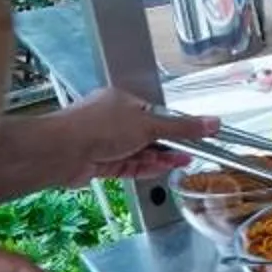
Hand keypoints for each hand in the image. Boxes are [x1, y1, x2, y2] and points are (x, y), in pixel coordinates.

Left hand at [45, 87, 212, 186]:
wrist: (60, 151)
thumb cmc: (95, 127)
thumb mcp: (149, 124)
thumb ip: (182, 128)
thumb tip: (212, 123)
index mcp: (121, 101)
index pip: (154, 113)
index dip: (175, 126)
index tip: (194, 136)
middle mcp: (110, 120)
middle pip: (147, 134)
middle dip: (169, 145)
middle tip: (190, 153)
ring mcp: (103, 143)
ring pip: (138, 152)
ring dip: (159, 158)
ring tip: (181, 163)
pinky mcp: (98, 163)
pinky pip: (127, 166)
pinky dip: (144, 168)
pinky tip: (160, 170)